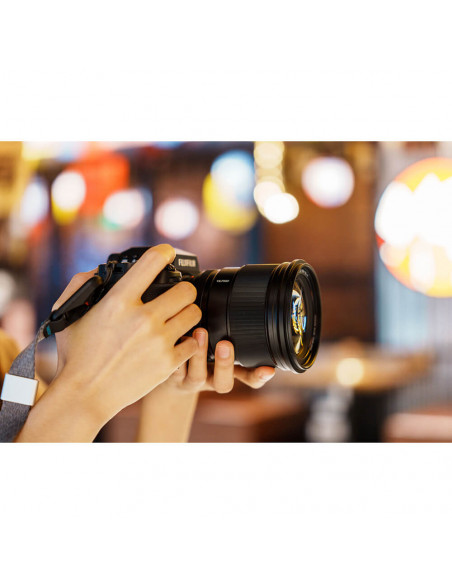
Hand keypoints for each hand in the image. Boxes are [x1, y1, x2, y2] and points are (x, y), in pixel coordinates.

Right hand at [50, 244, 201, 423]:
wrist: (85, 395)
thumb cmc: (75, 356)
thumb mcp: (68, 314)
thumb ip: (81, 285)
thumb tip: (97, 271)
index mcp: (118, 302)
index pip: (152, 262)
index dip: (164, 253)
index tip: (167, 254)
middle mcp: (142, 318)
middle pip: (185, 289)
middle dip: (182, 290)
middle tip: (177, 296)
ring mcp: (158, 341)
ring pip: (194, 314)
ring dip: (187, 314)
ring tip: (178, 318)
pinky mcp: (168, 362)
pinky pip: (194, 343)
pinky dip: (188, 342)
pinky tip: (177, 342)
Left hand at [155, 327, 275, 394]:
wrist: (169, 378)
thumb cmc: (197, 357)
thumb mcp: (217, 349)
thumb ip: (232, 334)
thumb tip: (247, 303)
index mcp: (228, 372)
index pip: (249, 378)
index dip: (259, 376)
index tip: (268, 369)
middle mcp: (212, 379)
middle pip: (224, 383)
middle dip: (225, 364)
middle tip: (225, 344)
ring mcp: (192, 380)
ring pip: (197, 375)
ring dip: (199, 354)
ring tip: (198, 331)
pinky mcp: (172, 377)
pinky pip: (173, 368)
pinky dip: (174, 351)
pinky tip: (176, 335)